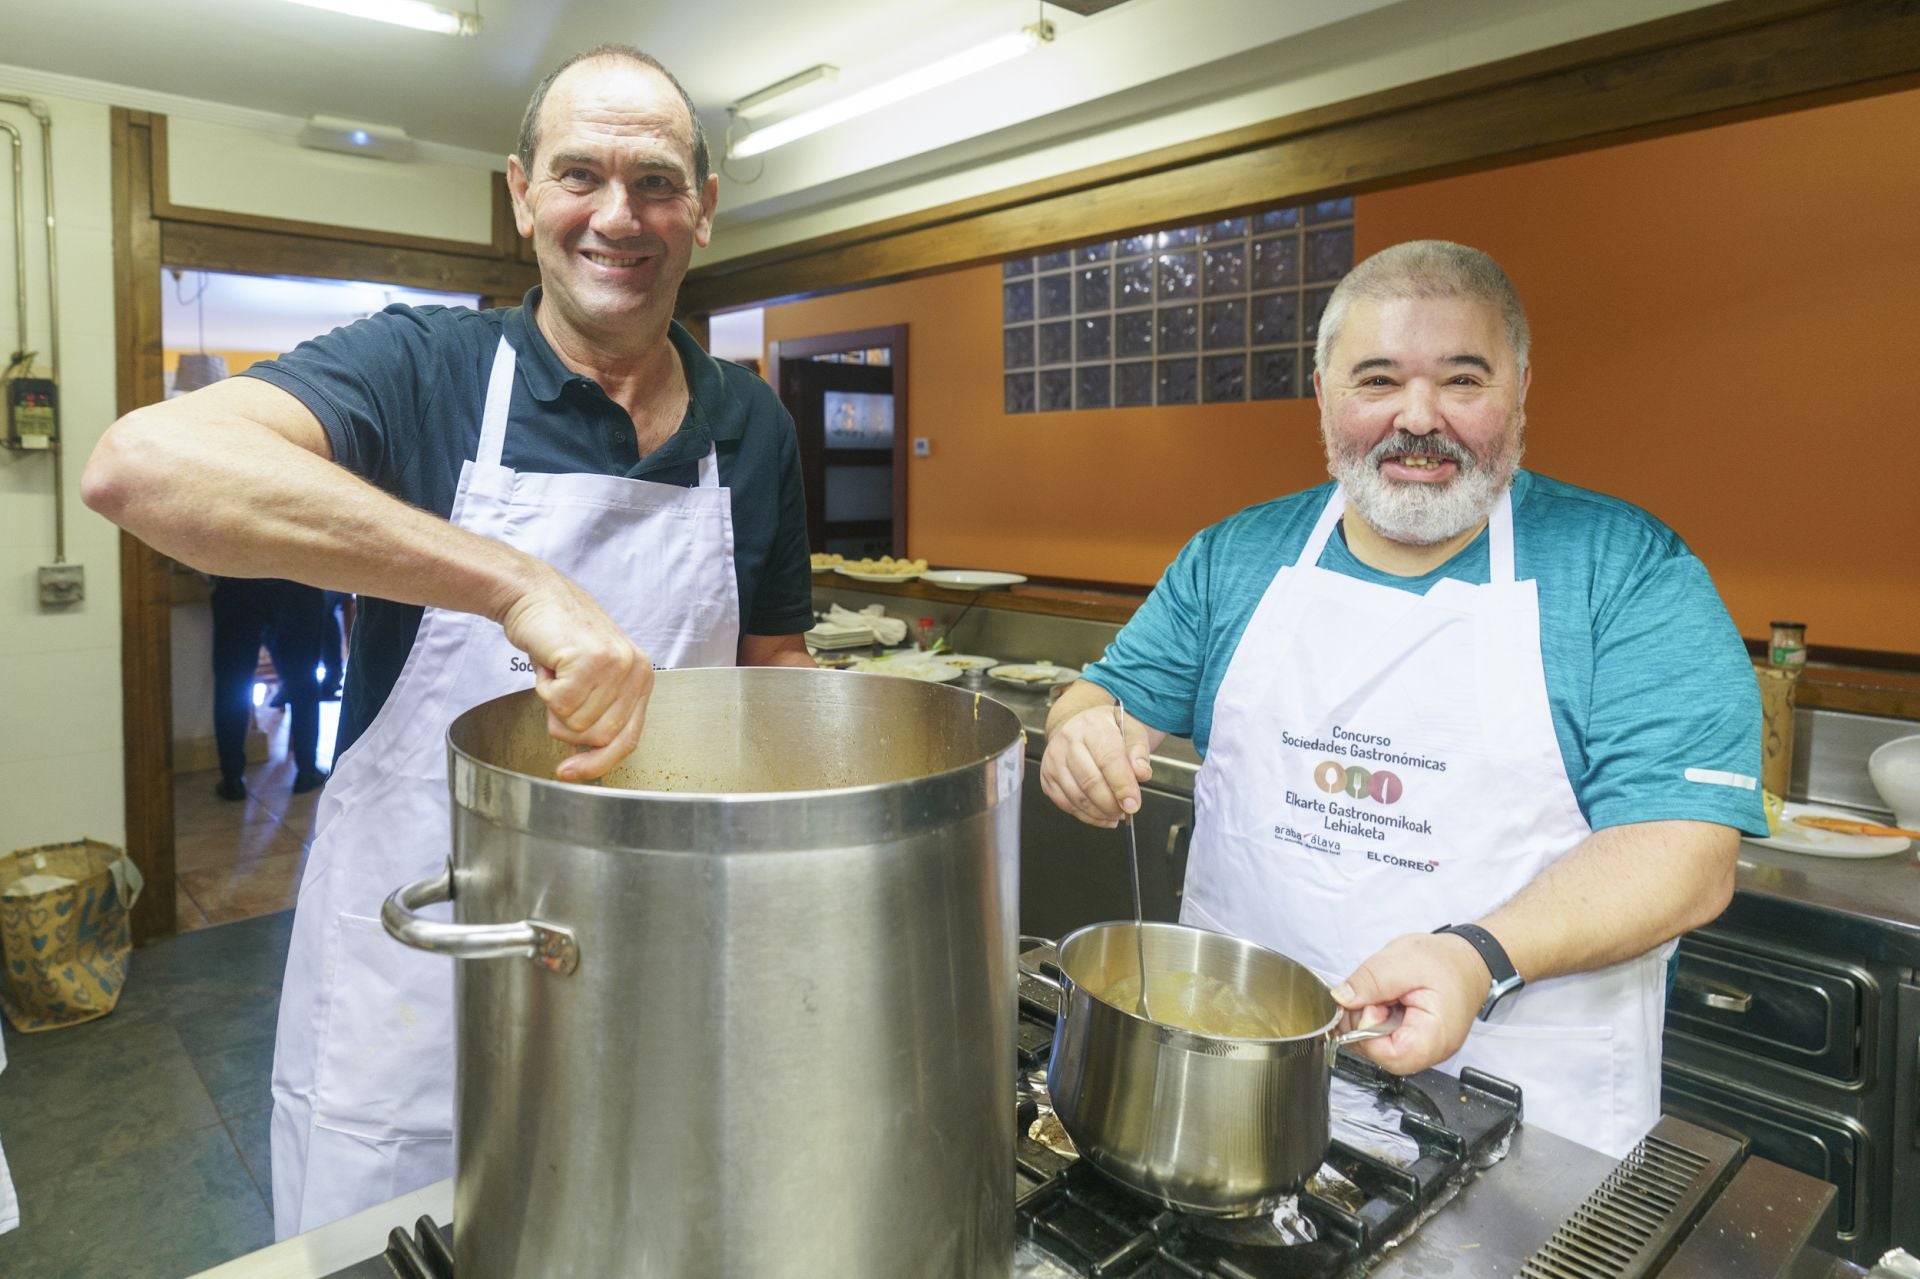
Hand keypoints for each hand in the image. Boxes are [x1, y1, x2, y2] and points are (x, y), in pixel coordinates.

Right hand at [498, 567, 653, 781]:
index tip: (570, 773)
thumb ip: (600, 712)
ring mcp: (615, 665)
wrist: (534, 594)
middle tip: (559, 688)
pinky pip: (559, 704)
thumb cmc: (559, 637)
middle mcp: (635, 670)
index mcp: (642, 677)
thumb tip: (588, 760)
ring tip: (556, 670)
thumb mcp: (592, 676)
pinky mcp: (590, 660)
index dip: (598, 763)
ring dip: (553, 703)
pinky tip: (549, 664)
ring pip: (576, 724)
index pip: (627, 740)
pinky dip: (543, 689)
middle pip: (597, 737)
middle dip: (566, 723)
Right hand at [1039, 703, 1152, 826]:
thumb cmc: (1107, 730)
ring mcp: (1053, 761)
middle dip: (1111, 804)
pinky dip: (1087, 816)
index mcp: (1091, 727)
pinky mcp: (1047, 778)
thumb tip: (1141, 773)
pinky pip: (1067, 805)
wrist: (1080, 727)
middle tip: (1127, 810)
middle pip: (1090, 782)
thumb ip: (1139, 751)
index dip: (1122, 785)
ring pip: (1077, 797)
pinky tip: (1102, 815)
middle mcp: (1068, 742)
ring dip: (1100, 812)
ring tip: (1116, 812)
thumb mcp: (1130, 729)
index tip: (1133, 803)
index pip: (1108, 760)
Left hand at [1331, 931, 1488, 1073]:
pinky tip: (1389, 1001)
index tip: (1369, 1003)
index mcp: (1433, 1038)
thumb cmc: (1447, 961)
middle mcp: (1430, 1052)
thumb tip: (1342, 999)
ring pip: (1378, 1046)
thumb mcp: (1403, 962)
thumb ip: (1370, 982)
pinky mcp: (1415, 1041)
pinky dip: (1378, 1018)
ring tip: (1388, 994)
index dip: (1366, 1030)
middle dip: (1365, 1023)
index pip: (1386, 1055)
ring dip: (1370, 1019)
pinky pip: (1385, 1038)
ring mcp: (1423, 1049)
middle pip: (1379, 1054)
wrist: (1469, 958)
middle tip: (1378, 994)